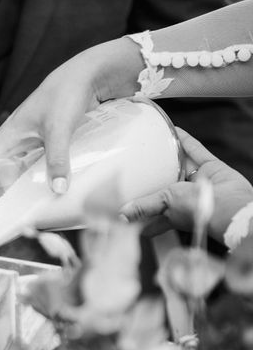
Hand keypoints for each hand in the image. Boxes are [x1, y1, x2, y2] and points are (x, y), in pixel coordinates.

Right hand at [0, 38, 142, 192]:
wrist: (90, 73)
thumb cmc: (66, 92)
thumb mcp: (59, 128)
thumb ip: (57, 159)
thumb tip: (57, 190)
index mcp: (9, 134)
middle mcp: (18, 139)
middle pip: (1, 171)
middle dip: (0, 192)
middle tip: (2, 215)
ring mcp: (34, 140)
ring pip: (22, 170)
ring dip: (24, 186)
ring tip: (28, 207)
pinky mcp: (50, 141)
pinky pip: (41, 165)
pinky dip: (43, 177)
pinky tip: (53, 188)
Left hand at [120, 128, 252, 242]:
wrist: (229, 204)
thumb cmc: (198, 211)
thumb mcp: (163, 206)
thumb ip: (142, 207)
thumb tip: (120, 216)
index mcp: (171, 213)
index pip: (153, 218)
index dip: (142, 218)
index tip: (128, 214)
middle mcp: (184, 199)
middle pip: (165, 187)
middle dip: (155, 180)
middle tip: (139, 170)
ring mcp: (198, 183)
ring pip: (181, 166)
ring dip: (170, 156)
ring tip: (154, 146)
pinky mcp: (210, 168)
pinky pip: (196, 151)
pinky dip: (186, 141)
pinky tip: (176, 131)